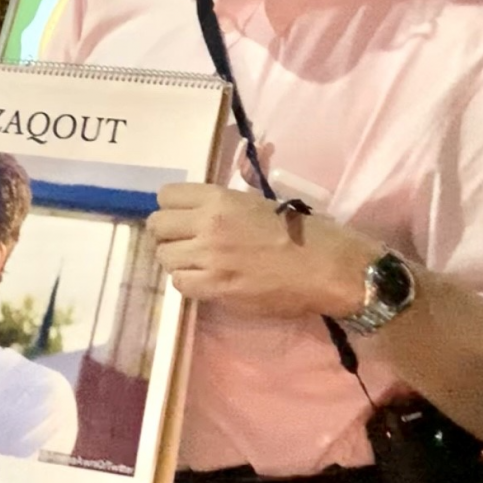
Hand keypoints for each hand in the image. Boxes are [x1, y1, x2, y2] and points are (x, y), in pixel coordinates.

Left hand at [148, 183, 381, 318]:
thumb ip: (222, 204)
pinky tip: (206, 279)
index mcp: (219, 197)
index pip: (166, 195)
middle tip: (185, 242)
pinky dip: (189, 282)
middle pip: (158, 226)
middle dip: (167, 234)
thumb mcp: (256, 201)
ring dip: (177, 260)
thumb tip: (195, 210)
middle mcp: (208, 224)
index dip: (170, 207)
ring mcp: (209, 257)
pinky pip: (179, 283)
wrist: (324, 266)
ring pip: (164, 257)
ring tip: (197, 263)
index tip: (181, 216)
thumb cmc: (300, 230)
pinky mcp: (216, 287)